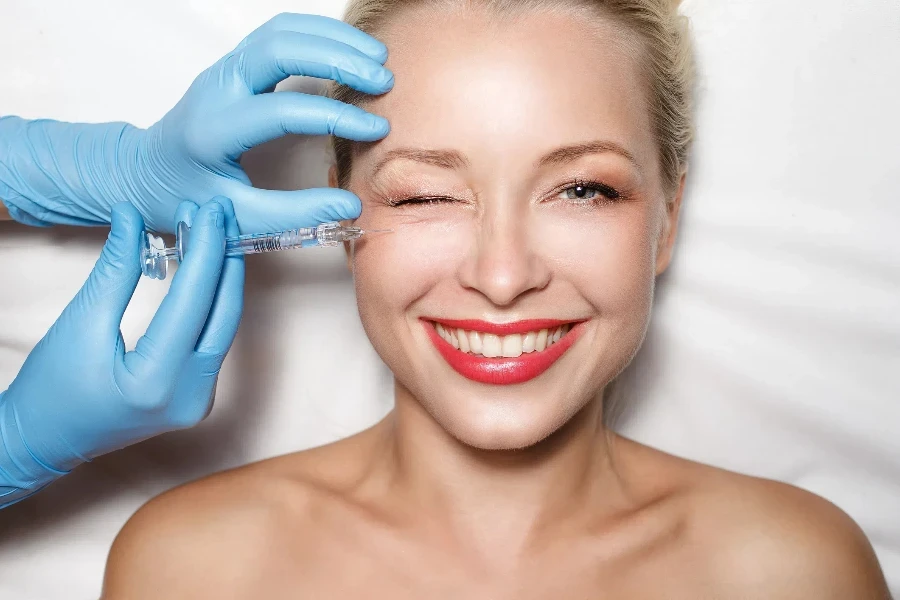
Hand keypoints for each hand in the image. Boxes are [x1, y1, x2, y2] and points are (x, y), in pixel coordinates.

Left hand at [0, 13, 392, 232]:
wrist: (143, 172)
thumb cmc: (187, 197)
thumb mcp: (236, 217)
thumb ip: (292, 213)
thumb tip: (349, 206)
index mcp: (213, 130)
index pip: (281, 111)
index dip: (334, 117)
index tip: (376, 129)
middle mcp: (216, 88)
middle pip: (280, 49)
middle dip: (338, 59)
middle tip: (383, 79)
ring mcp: (225, 69)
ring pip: (281, 31)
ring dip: (332, 38)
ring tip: (377, 59)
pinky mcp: (236, 63)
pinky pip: (279, 32)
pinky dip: (318, 34)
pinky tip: (350, 51)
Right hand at [0, 198, 242, 506]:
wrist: (44, 441)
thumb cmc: (52, 387)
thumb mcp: (80, 321)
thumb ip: (116, 269)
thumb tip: (133, 216)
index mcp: (156, 382)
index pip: (194, 302)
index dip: (206, 250)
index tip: (211, 210)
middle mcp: (189, 396)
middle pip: (222, 314)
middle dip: (224, 258)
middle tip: (221, 213)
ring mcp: (199, 401)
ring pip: (225, 327)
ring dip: (222, 278)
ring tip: (216, 232)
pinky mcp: (198, 397)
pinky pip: (215, 340)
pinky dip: (213, 302)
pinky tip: (209, 269)